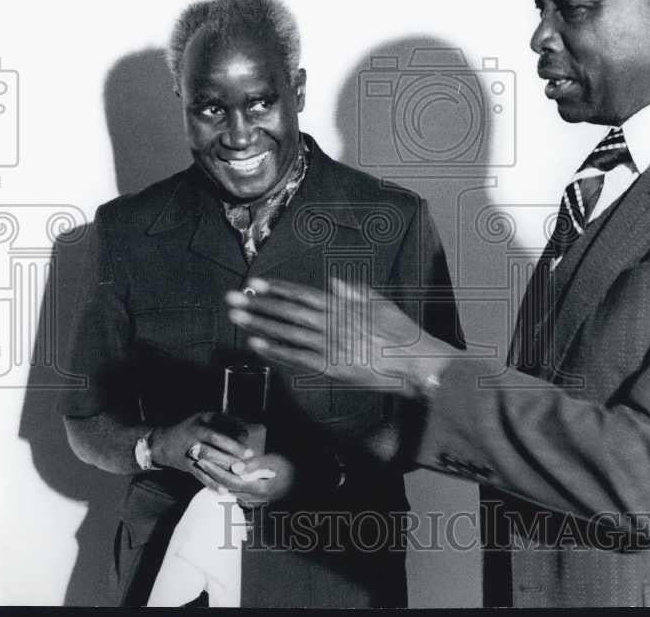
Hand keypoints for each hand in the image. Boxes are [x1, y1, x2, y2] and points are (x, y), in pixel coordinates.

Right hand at [151, 412, 252, 491]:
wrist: (163, 441)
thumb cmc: (192, 427)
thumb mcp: (207, 418)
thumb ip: (226, 422)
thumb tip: (246, 433)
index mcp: (199, 427)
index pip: (217, 436)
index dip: (233, 443)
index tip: (248, 450)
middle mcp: (193, 440)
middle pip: (212, 451)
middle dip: (231, 457)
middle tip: (247, 463)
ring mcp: (189, 455)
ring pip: (207, 465)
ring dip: (223, 471)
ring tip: (239, 477)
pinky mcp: (187, 467)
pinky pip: (200, 477)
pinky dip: (212, 484)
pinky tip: (224, 490)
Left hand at [194, 452, 295, 507]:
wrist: (304, 481)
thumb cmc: (291, 468)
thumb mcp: (275, 463)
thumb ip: (255, 465)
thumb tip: (234, 467)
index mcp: (257, 490)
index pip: (229, 481)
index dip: (214, 470)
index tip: (202, 459)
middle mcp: (253, 498)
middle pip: (225, 486)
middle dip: (209, 472)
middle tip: (196, 458)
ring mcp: (254, 499)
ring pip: (229, 488)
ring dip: (214, 476)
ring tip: (202, 463)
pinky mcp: (254, 497)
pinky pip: (235, 490)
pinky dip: (224, 480)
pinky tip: (217, 472)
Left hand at [226, 277, 457, 396]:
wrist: (417, 364)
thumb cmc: (403, 335)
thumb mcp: (382, 305)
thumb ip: (356, 292)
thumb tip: (334, 282)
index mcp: (344, 306)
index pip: (303, 294)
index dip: (277, 289)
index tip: (256, 283)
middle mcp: (332, 323)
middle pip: (288, 311)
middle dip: (258, 304)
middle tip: (232, 298)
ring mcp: (330, 345)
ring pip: (287, 333)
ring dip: (260, 324)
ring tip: (236, 317)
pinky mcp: (331, 368)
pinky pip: (297, 358)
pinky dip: (276, 350)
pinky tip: (256, 344)